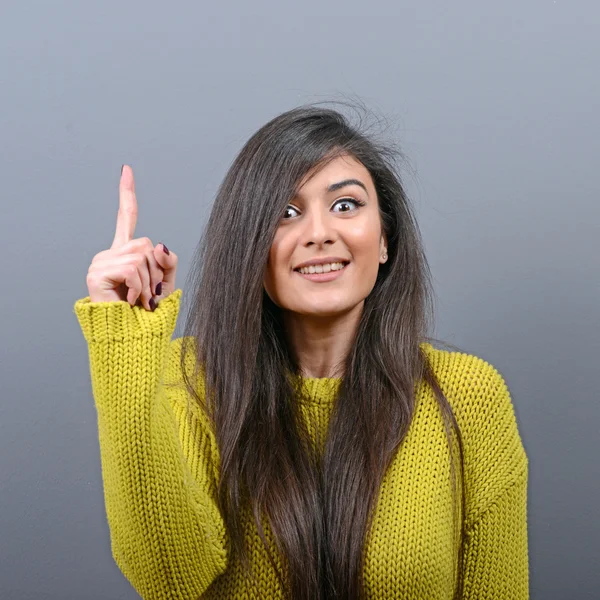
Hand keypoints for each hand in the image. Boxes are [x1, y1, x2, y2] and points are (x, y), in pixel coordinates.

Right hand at [85, 164, 177, 309]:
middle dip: (156, 271)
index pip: (127, 218)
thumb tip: (159, 244)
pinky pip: (132, 269)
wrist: (133, 336)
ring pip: (140, 256)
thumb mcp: (165, 284)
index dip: (127, 194)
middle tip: (148, 295)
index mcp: (125, 253)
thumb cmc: (148, 314)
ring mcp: (100, 262)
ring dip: (148, 283)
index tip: (126, 169)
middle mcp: (110, 254)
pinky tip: (131, 301)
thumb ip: (166, 262)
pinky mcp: (97, 273)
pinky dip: (139, 288)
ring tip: (139, 300)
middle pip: (145, 243)